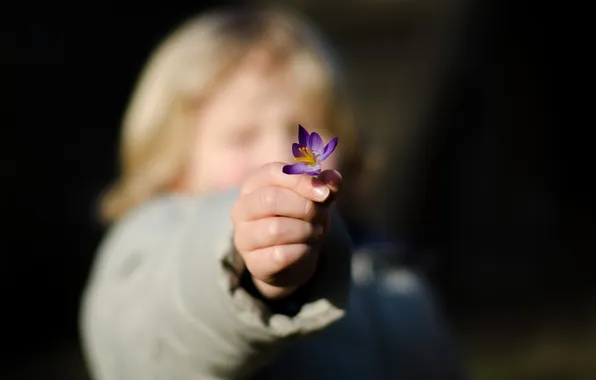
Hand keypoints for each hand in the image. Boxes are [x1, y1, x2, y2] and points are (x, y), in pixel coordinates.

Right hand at [231, 162, 341, 299]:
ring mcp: (244, 237)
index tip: (324, 194)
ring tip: (314, 232)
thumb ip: (326, 186)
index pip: (273, 173)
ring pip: (275, 229)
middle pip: (271, 199)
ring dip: (305, 230)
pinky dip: (301, 251)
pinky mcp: (253, 262)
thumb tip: (335, 177)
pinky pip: (279, 255)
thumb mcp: (315, 199)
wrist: (293, 259)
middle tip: (321, 216)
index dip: (301, 181)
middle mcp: (242, 208)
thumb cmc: (300, 219)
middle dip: (305, 208)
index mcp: (255, 185)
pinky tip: (306, 249)